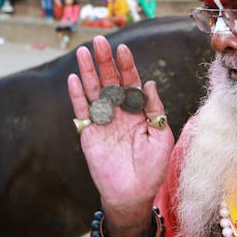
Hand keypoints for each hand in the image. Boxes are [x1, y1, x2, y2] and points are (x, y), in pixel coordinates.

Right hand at [67, 36, 173, 236]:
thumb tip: (149, 83)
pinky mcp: (89, 134)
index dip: (126, 66)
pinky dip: (77, 96)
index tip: (122, 49)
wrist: (134, 195)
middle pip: (110, 81)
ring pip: (94, 91)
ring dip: (88, 71)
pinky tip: (74, 79)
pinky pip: (82, 112)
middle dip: (105, 61)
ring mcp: (103, 122)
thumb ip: (154, 109)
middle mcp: (119, 113)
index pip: (131, 83)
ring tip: (83, 52)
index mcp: (138, 112)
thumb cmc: (152, 168)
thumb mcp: (161, 136)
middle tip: (98, 41)